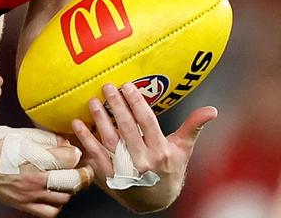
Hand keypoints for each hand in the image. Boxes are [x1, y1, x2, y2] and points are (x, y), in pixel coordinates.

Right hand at [0, 128, 92, 217]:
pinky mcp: (24, 205)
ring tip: (69, 179)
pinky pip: (50, 211)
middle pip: (73, 180)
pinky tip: (55, 193)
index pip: (69, 158)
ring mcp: (30, 195)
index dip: (76, 153)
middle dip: (84, 173)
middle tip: (85, 168)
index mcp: (33, 158)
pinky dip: (57, 203)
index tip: (75, 151)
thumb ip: (45, 138)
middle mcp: (34, 179)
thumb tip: (64, 143)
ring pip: (65, 197)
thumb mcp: (19, 134)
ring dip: (70, 187)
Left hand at [71, 82, 216, 209]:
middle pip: (127, 128)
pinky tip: (77, 123)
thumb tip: (212, 110)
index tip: (128, 86)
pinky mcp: (110, 175)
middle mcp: (143, 161)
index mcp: (161, 152)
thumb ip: (193, 127)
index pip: (148, 122)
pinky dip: (85, 138)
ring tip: (93, 102)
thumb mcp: (182, 150)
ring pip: (110, 140)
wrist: (155, 202)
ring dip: (99, 119)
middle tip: (108, 87)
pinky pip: (96, 154)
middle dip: (117, 106)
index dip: (137, 103)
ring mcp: (125, 169)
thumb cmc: (169, 171)